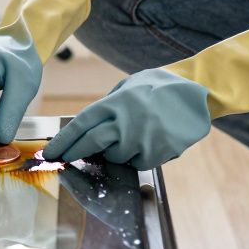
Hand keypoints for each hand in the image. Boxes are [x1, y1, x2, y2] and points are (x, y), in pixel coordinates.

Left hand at [42, 68, 211, 169]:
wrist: (198, 93)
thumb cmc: (161, 86)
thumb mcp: (130, 85)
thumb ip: (109, 103)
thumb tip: (90, 124)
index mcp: (115, 102)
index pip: (81, 125)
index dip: (63, 141)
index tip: (50, 152)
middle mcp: (125, 121)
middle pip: (91, 143)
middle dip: (74, 153)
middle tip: (64, 159)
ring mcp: (140, 139)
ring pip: (115, 157)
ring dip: (116, 152)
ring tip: (132, 136)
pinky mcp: (156, 153)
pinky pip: (137, 163)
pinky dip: (138, 157)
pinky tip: (150, 142)